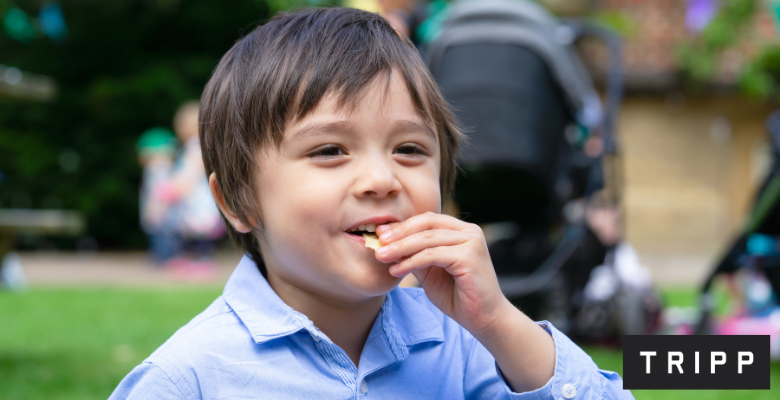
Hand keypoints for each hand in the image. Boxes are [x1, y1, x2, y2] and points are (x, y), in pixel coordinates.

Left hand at [374, 212, 511, 336]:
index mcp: (461, 231)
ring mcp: (471, 242)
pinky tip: (396, 270)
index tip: (379, 234)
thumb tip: (388, 244)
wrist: (484, 319)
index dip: (402, 226)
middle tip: (377, 242)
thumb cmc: (459, 296)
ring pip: (427, 239)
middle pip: (426, 224)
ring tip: (381, 257)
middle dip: (399, 233)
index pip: (427, 220)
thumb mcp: (431, 271)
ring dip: (400, 248)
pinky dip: (411, 261)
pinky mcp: (470, 256)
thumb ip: (416, 255)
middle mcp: (469, 231)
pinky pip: (432, 255)